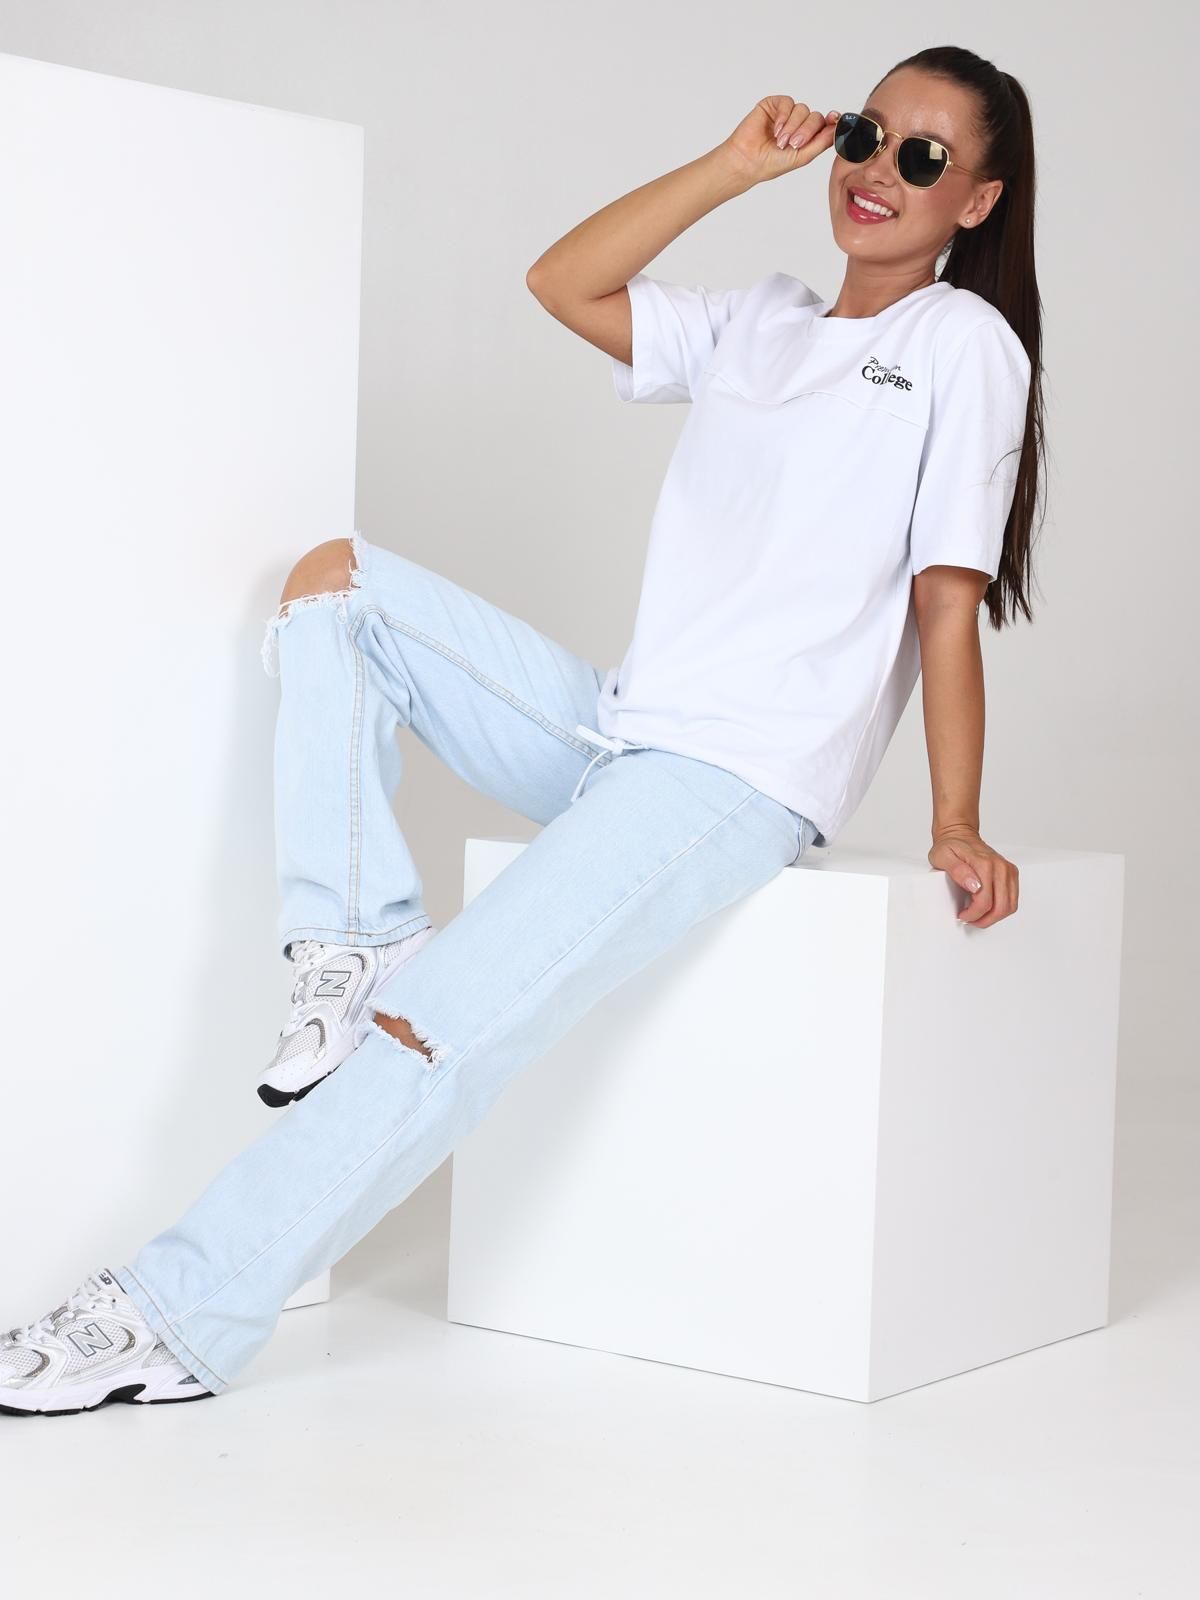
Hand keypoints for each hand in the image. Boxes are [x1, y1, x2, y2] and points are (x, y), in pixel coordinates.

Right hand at [722, 97, 839, 185]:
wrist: (748, 161)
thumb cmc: (772, 163)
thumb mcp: (803, 156)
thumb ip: (822, 142)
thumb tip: (839, 128)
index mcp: (807, 136)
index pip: (825, 125)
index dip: (832, 121)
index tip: (835, 118)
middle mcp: (799, 123)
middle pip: (816, 117)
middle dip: (806, 131)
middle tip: (793, 145)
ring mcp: (787, 113)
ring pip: (803, 109)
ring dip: (793, 126)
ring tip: (780, 141)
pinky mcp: (774, 105)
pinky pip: (788, 103)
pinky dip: (784, 116)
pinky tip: (776, 129)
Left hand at [929, 827, 1018, 929]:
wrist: (959, 835)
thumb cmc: (950, 846)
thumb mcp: (943, 857)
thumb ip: (958, 871)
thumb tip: (974, 885)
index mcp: (985, 864)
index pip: (985, 901)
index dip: (973, 914)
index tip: (962, 915)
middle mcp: (1000, 867)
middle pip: (1001, 907)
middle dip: (985, 919)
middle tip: (970, 919)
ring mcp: (1008, 870)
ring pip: (1009, 906)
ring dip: (994, 916)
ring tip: (978, 915)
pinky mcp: (1011, 874)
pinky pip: (1012, 900)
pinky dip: (1001, 908)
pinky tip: (987, 907)